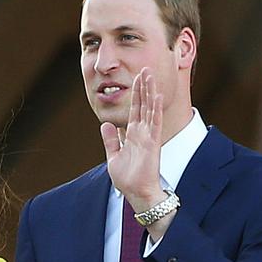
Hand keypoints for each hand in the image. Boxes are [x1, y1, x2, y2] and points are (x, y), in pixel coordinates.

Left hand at [101, 69, 162, 211]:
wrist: (136, 193)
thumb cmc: (127, 179)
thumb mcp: (113, 156)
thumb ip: (111, 140)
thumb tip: (105, 124)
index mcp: (133, 135)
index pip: (135, 110)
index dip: (135, 94)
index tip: (136, 78)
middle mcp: (142, 133)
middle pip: (143, 105)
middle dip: (143, 87)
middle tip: (145, 68)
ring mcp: (148, 137)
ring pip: (150, 109)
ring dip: (149, 92)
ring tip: (150, 75)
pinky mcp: (153, 143)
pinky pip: (155, 123)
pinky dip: (155, 109)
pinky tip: (156, 96)